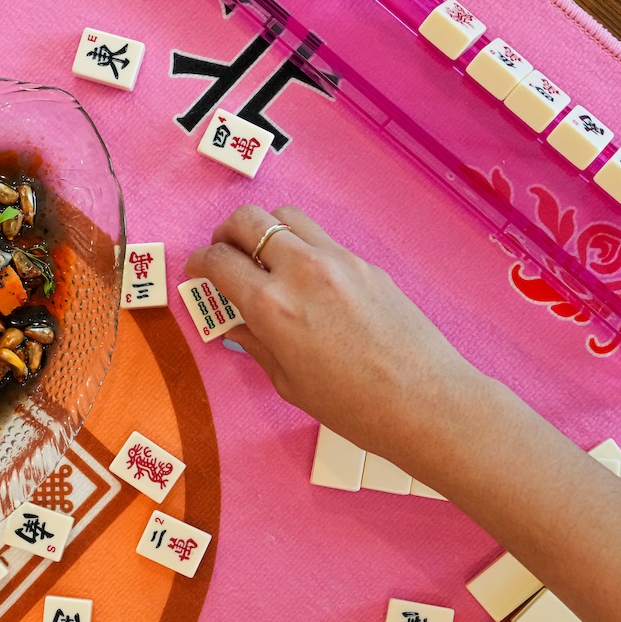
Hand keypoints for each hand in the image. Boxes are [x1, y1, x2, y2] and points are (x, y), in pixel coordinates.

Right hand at [185, 204, 492, 469]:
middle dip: (226, 234)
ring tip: (263, 260)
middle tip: (225, 256)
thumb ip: (255, 342)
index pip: (219, 261)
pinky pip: (320, 239)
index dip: (199, 263)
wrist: (423, 400)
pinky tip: (305, 282)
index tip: (197, 271)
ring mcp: (337, 260)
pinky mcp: (364, 263)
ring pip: (286, 217)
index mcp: (272, 306)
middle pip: (248, 220)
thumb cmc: (353, 405)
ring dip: (264, 230)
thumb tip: (233, 323)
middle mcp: (301, 271)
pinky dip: (300, 248)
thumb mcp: (287, 381)